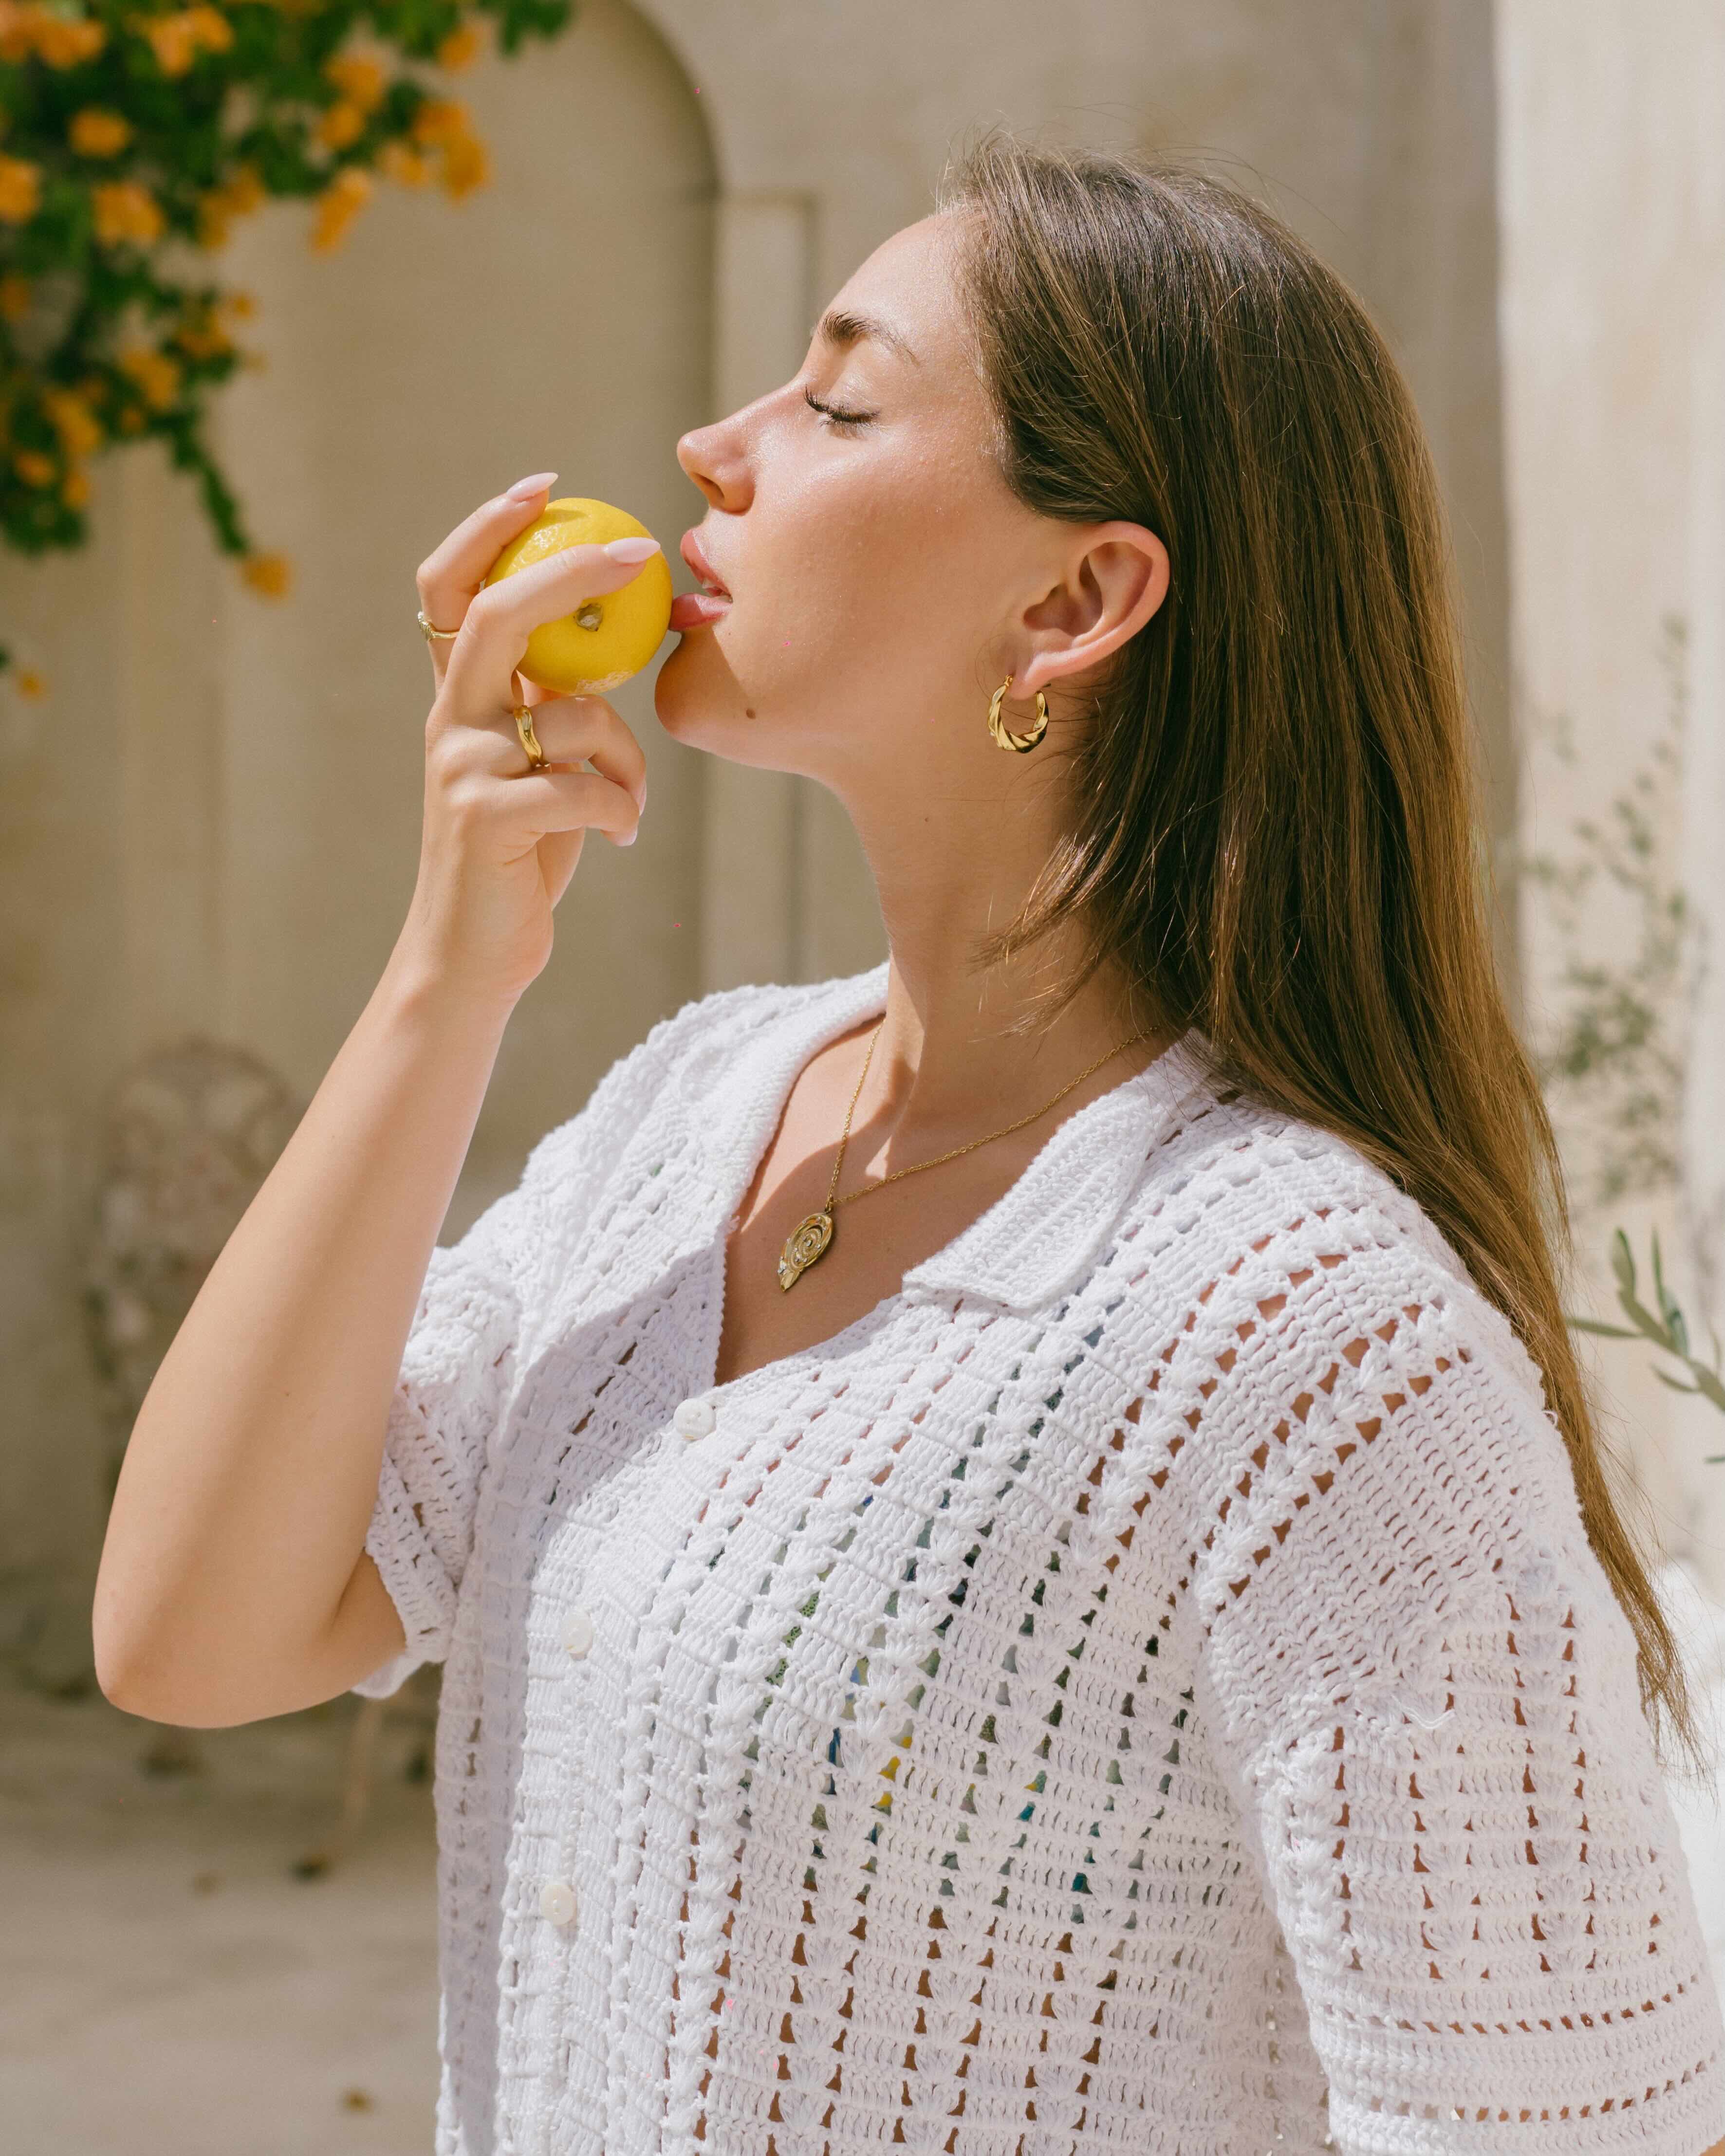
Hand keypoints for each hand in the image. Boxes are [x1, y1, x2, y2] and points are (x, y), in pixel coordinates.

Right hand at [398, 475, 656, 1008]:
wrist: (475, 954)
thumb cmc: (522, 857)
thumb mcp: (539, 767)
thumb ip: (555, 707)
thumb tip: (619, 642)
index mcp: (459, 698)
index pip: (450, 587)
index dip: (490, 529)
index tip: (548, 486)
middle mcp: (449, 719)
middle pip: (496, 614)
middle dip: (571, 571)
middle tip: (640, 551)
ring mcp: (461, 766)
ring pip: (572, 715)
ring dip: (626, 756)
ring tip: (629, 804)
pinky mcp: (484, 817)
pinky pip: (581, 785)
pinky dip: (619, 807)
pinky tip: (618, 836)